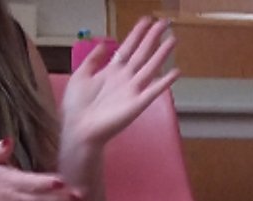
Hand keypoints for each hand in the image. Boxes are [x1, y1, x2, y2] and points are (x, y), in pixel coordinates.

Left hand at [59, 19, 179, 152]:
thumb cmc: (77, 105)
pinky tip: (175, 72)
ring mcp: (133, 90)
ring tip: (172, 39)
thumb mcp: (80, 74)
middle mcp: (125, 78)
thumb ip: (93, 59)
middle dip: (153, 37)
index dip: (137, 33)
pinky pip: (153, 90)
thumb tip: (103, 44)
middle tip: (165, 22)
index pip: (128, 47)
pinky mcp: (137, 104)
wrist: (79, 128)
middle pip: (142, 53)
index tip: (147, 20)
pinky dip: (165, 81)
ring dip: (161, 53)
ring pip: (150, 66)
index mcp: (112, 70)